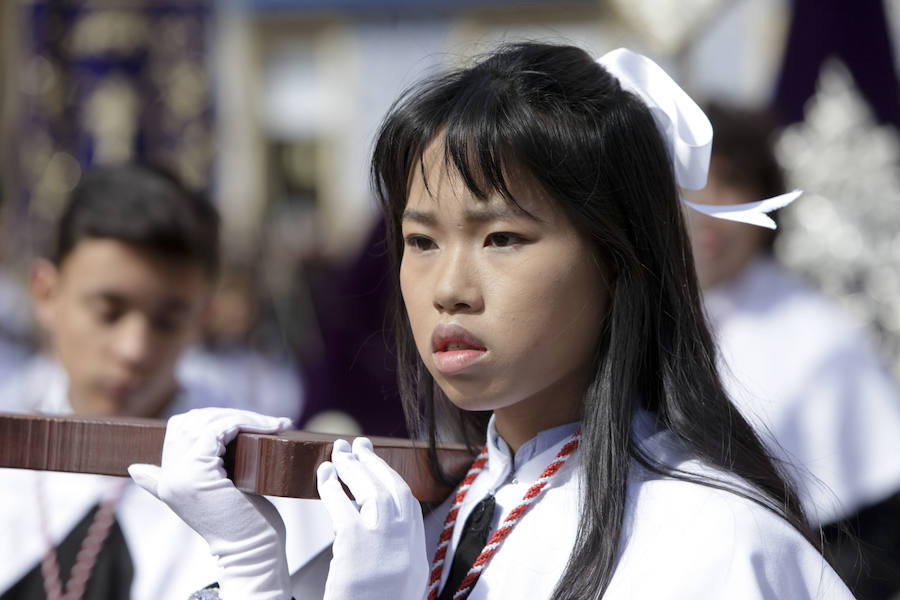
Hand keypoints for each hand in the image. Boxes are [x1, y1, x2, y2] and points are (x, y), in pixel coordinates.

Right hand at [128, 408, 292, 599]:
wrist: (250, 549)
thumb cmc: (243, 521)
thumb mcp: (214, 490)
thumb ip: (190, 474)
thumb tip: (140, 468)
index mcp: (167, 480)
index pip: (180, 429)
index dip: (212, 419)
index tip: (247, 423)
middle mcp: (167, 476)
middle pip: (192, 421)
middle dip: (230, 415)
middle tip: (265, 421)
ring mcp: (180, 473)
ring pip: (206, 422)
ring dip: (243, 416)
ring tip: (272, 424)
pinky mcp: (199, 471)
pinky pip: (218, 429)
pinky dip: (245, 422)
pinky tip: (268, 427)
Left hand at [317, 437, 427, 599]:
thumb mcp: (399, 588)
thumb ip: (396, 563)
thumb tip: (384, 543)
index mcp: (417, 558)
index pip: (409, 508)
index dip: (393, 482)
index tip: (380, 467)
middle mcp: (406, 545)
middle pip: (394, 490)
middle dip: (376, 464)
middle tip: (358, 445)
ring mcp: (384, 542)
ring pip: (371, 490)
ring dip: (354, 466)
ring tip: (338, 451)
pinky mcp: (356, 544)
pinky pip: (342, 505)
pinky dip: (331, 486)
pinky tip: (322, 476)